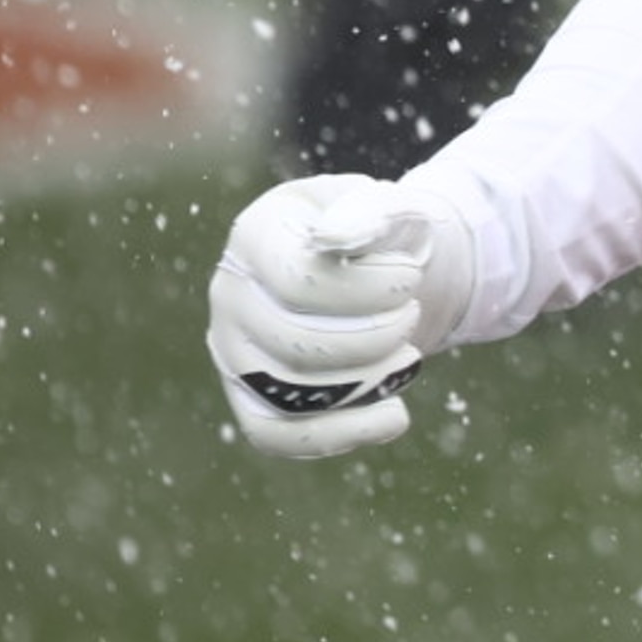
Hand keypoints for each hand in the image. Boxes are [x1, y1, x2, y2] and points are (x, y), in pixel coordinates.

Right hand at [206, 174, 476, 460]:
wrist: (386, 271)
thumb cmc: (385, 237)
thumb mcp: (390, 207)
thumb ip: (370, 213)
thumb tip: (335, 237)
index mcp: (257, 234)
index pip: (297, 279)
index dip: (367, 288)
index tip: (412, 275)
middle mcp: (230, 293)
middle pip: (293, 340)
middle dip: (374, 335)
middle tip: (412, 315)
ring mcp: (232, 349)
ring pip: (288, 391)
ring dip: (367, 381)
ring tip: (409, 356)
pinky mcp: (248, 395)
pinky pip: (276, 435)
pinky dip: (341, 433)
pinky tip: (395, 417)